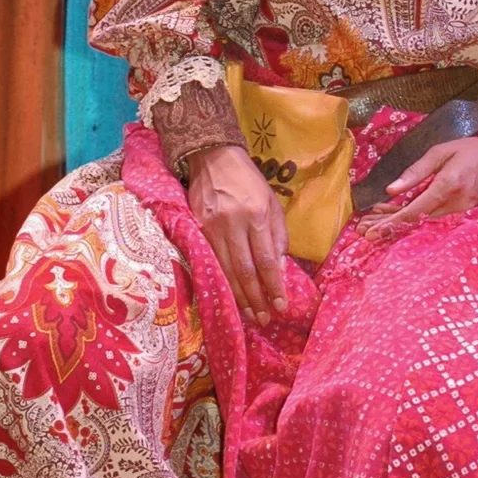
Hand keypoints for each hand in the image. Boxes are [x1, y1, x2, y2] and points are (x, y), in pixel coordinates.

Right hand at [186, 143, 287, 323]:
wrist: (213, 157)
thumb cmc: (248, 181)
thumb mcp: (272, 202)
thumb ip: (278, 235)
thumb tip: (279, 269)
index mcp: (258, 215)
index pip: (266, 260)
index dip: (274, 286)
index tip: (281, 306)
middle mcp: (234, 223)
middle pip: (246, 271)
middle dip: (256, 299)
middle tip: (264, 319)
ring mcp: (212, 228)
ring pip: (226, 271)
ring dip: (238, 297)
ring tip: (248, 314)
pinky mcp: (197, 229)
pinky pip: (211, 262)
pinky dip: (221, 282)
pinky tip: (227, 295)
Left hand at [360, 134, 477, 235]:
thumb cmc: (474, 149)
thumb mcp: (442, 151)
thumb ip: (416, 171)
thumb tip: (391, 190)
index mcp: (447, 186)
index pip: (414, 211)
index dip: (391, 223)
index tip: (370, 231)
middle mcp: (455, 205)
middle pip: (417, 224)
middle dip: (389, 228)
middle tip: (364, 233)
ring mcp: (463, 214)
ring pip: (426, 226)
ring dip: (400, 227)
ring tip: (376, 228)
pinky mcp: (468, 217)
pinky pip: (438, 224)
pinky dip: (417, 224)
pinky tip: (401, 224)